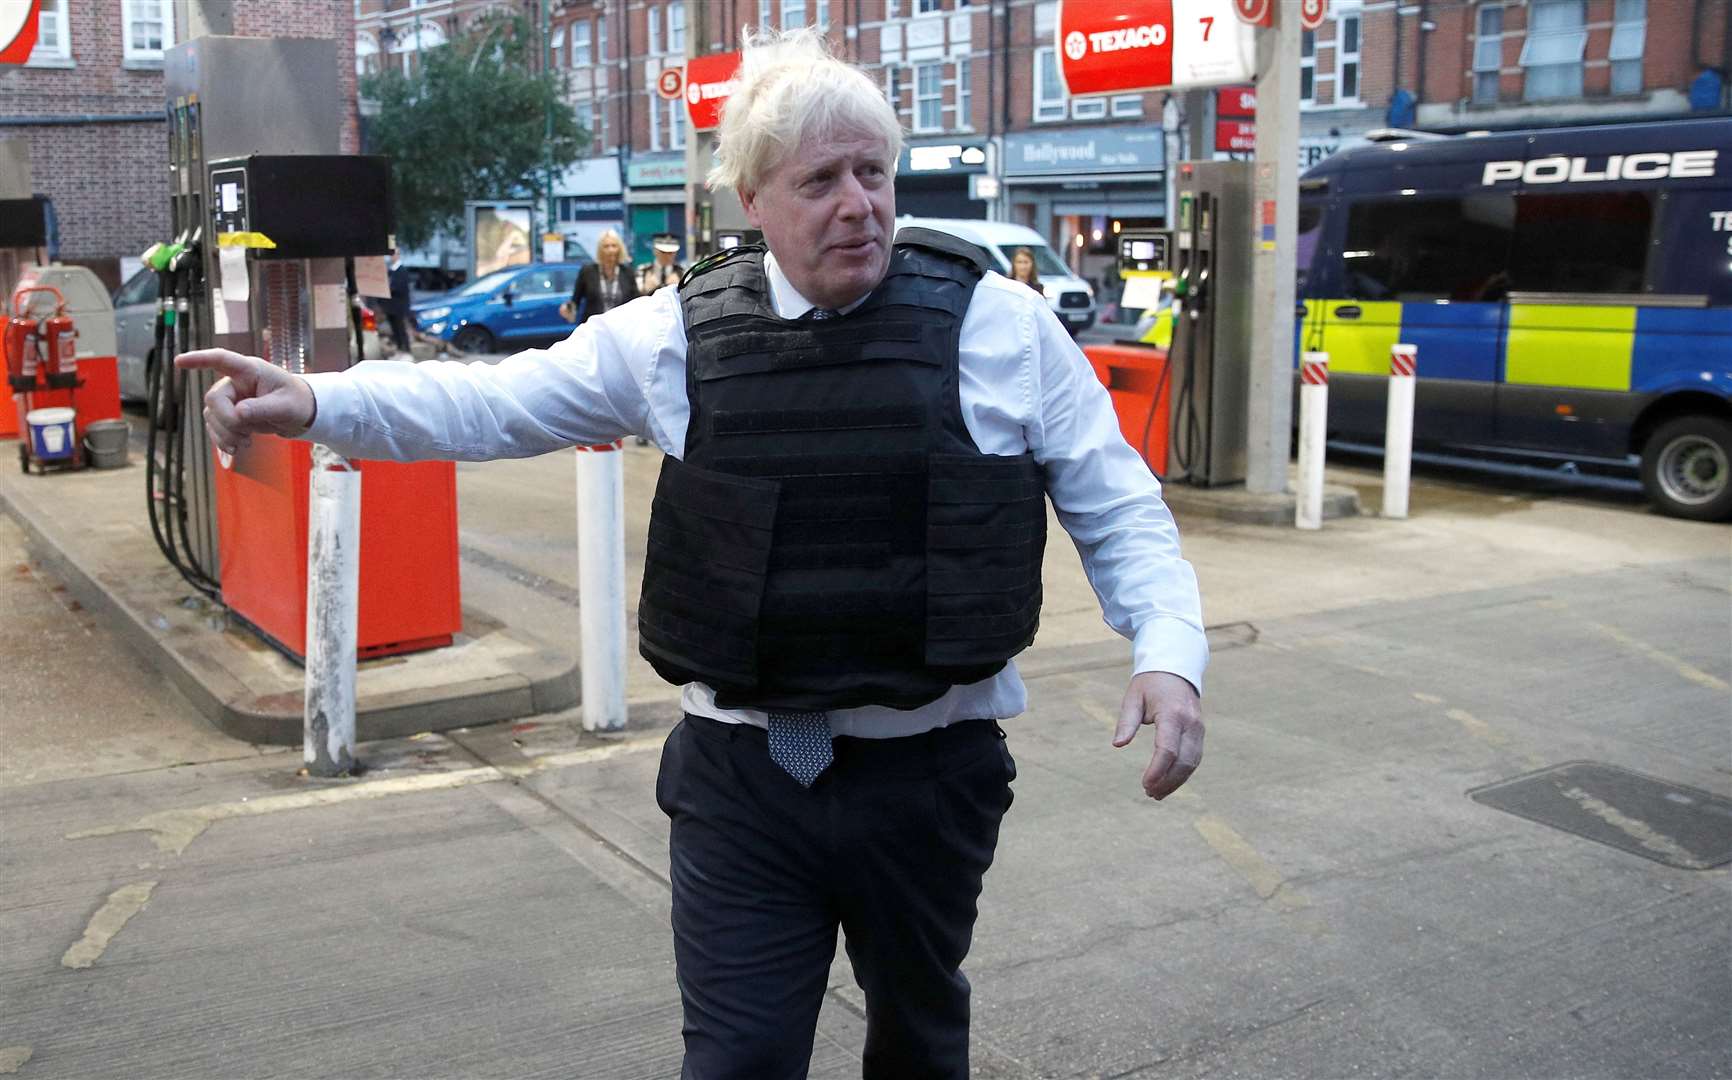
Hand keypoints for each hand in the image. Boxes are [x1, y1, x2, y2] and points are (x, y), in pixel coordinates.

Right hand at [174, 348, 315, 454]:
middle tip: (247, 436)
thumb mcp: (286, 406)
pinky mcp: (229, 414)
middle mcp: (235, 382)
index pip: (221, 359)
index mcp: (250, 370)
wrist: (299, 414)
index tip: (179, 362)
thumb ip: (263, 409)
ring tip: (246, 443)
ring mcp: (230, 398)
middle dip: (227, 421)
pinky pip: (215, 427)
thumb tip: (238, 414)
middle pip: (214, 399)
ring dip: (226, 434)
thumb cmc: (296, 402)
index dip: (199, 359)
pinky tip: (234, 449)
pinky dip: (222, 440)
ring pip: (211, 416)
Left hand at [1112, 671, 1203, 799]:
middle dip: (1167, 782)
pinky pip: (1194, 758)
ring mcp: (1199, 729)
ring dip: (1176, 782)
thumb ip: (1126, 721)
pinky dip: (1182, 774)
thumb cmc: (1149, 684)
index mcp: (1172, 714)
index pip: (1168, 749)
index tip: (1144, 784)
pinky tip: (1168, 784)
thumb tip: (1118, 744)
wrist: (1176, 669)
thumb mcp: (1132, 698)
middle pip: (1184, 761)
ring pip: (1192, 763)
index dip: (1157, 770)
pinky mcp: (1200, 733)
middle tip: (1149, 794)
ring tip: (1156, 794)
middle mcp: (1190, 723)